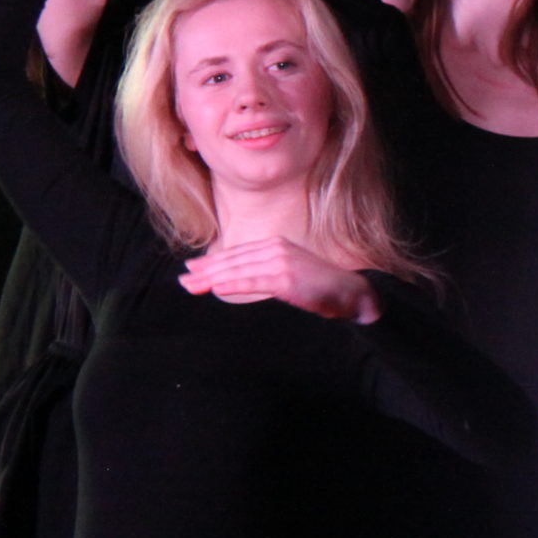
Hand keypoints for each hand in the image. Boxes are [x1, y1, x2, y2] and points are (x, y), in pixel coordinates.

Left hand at [180, 238, 379, 320]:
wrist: (354, 292)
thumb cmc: (324, 287)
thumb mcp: (292, 273)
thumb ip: (268, 271)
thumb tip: (243, 278)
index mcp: (277, 245)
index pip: (237, 253)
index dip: (213, 261)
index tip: (192, 268)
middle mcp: (277, 248)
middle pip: (233, 259)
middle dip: (205, 270)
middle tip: (183, 279)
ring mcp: (282, 262)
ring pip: (238, 269)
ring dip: (211, 277)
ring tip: (190, 285)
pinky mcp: (287, 278)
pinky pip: (253, 281)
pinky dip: (232, 283)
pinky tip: (215, 287)